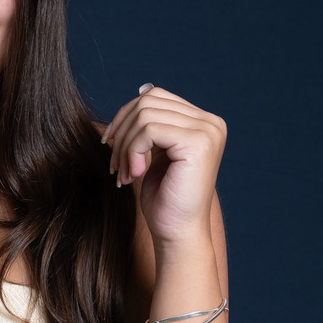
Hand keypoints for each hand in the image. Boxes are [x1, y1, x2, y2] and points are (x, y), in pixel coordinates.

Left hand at [102, 84, 225, 250]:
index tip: (111, 145)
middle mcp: (211, 122)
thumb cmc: (165, 199)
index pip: (156, 97)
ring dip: (125, 146)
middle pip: (149, 100)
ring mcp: (207, 131)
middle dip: (122, 130)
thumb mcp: (157, 153)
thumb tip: (142, 90)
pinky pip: (149, 130)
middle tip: (115, 163)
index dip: (126, 116)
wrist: (177, 233)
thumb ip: (154, 124)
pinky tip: (135, 175)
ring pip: (145, 115)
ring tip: (124, 173)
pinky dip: (132, 152)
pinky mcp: (198, 143)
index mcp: (203, 122)